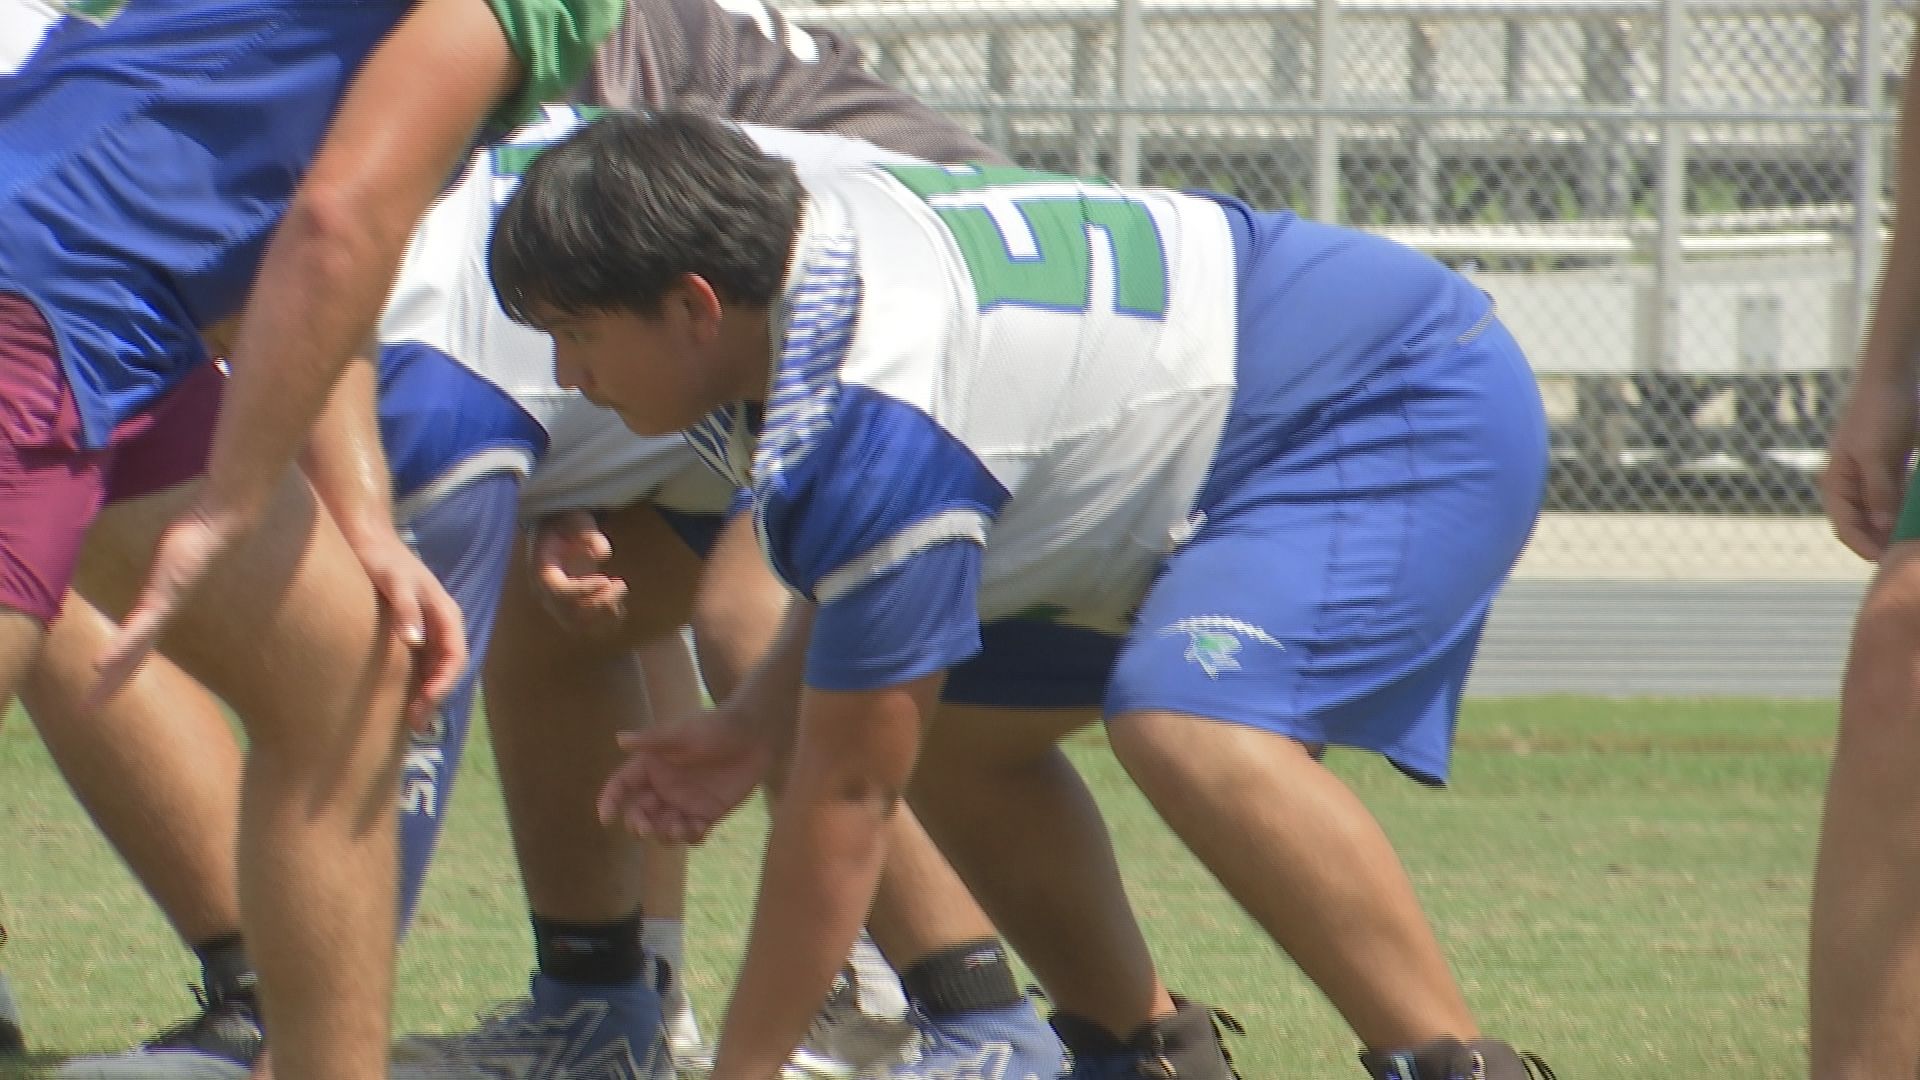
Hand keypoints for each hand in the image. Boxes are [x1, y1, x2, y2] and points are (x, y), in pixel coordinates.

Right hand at [92, 499, 247, 708]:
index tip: (98, 690)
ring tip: (95, 697)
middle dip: (112, 685)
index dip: (116, 671)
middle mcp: (162, 616)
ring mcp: (165, 608)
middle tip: (87, 711)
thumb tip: (147, 568)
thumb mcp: (163, 560)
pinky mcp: (167, 595)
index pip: (133, 648)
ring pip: (136, 649)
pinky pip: (141, 626)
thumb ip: (152, 569)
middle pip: (133, 658)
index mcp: (157, 612)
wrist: (217, 525)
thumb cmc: (190, 538)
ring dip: (115, 673)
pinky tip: (102, 663)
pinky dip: (123, 646)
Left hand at [350, 526, 467, 731]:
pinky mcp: (410, 630)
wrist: (365, 539)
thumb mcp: (395, 582)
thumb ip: (406, 609)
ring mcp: (426, 628)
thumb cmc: (382, 560)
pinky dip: (413, 682)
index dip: (443, 685)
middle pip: (447, 668)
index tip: (423, 706)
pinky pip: (418, 662)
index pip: (455, 657)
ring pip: (434, 667)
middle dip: (435, 697)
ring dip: (426, 693)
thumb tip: (414, 641)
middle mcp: (441, 624)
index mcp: (446, 614)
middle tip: (414, 724)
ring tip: (407, 719)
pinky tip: (396, 696)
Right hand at [528, 511, 626, 636]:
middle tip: (621, 584)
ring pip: (579, 625)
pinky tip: (619, 603)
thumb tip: (603, 554)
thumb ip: (588, 534)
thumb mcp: (576, 520)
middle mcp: (546, 593)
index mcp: (542, 570)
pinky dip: (605, 621)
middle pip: (569, 613)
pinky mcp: (572, 609)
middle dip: (599, 603)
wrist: (558, 531)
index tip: (605, 579)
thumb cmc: (567, 524)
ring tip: (620, 590)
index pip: (559, 591)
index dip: (583, 591)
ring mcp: (558, 604)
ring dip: (604, 615)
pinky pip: (588, 627)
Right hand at [598, 707, 770, 843]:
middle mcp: (663, 788)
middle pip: (639, 815)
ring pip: (663, 830)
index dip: (610, 802)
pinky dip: (691, 836)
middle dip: (639, 825)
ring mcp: (684, 803)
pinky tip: (699, 827)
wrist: (753, 735)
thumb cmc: (715, 727)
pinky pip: (691, 834)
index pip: (622, 786)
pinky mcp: (707, 814)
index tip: (606, 819)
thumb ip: (653, 740)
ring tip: (679, 826)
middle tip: (646, 828)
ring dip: (665, 835)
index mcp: (651, 766)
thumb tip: (619, 739)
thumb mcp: (682, 733)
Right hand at [1823, 374, 1917, 560]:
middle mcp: (1850, 486)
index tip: (1886, 562)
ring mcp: (1870, 480)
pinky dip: (1905, 513)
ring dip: (1895, 530)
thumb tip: (1883, 527)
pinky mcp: (1890, 472)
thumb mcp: (1877, 455)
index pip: (1845, 527)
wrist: (1893, 380)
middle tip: (1903, 558)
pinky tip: (1915, 522)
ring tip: (1912, 543)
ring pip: (1880, 516)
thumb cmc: (1878, 414)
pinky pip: (1895, 501)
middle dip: (1880, 543)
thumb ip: (1879, 492)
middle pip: (1862, 526)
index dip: (1863, 547)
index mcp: (1837, 483)